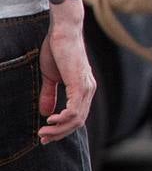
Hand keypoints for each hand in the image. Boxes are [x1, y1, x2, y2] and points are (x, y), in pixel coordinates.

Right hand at [38, 11, 94, 144]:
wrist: (63, 31)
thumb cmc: (57, 50)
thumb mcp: (51, 76)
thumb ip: (50, 94)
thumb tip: (46, 113)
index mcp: (84, 89)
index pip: (77, 117)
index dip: (62, 129)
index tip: (46, 136)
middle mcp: (89, 90)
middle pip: (78, 122)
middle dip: (60, 133)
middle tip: (43, 139)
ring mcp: (86, 87)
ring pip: (77, 119)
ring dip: (59, 129)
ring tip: (43, 132)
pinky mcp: (79, 83)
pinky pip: (74, 109)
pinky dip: (62, 119)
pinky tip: (50, 119)